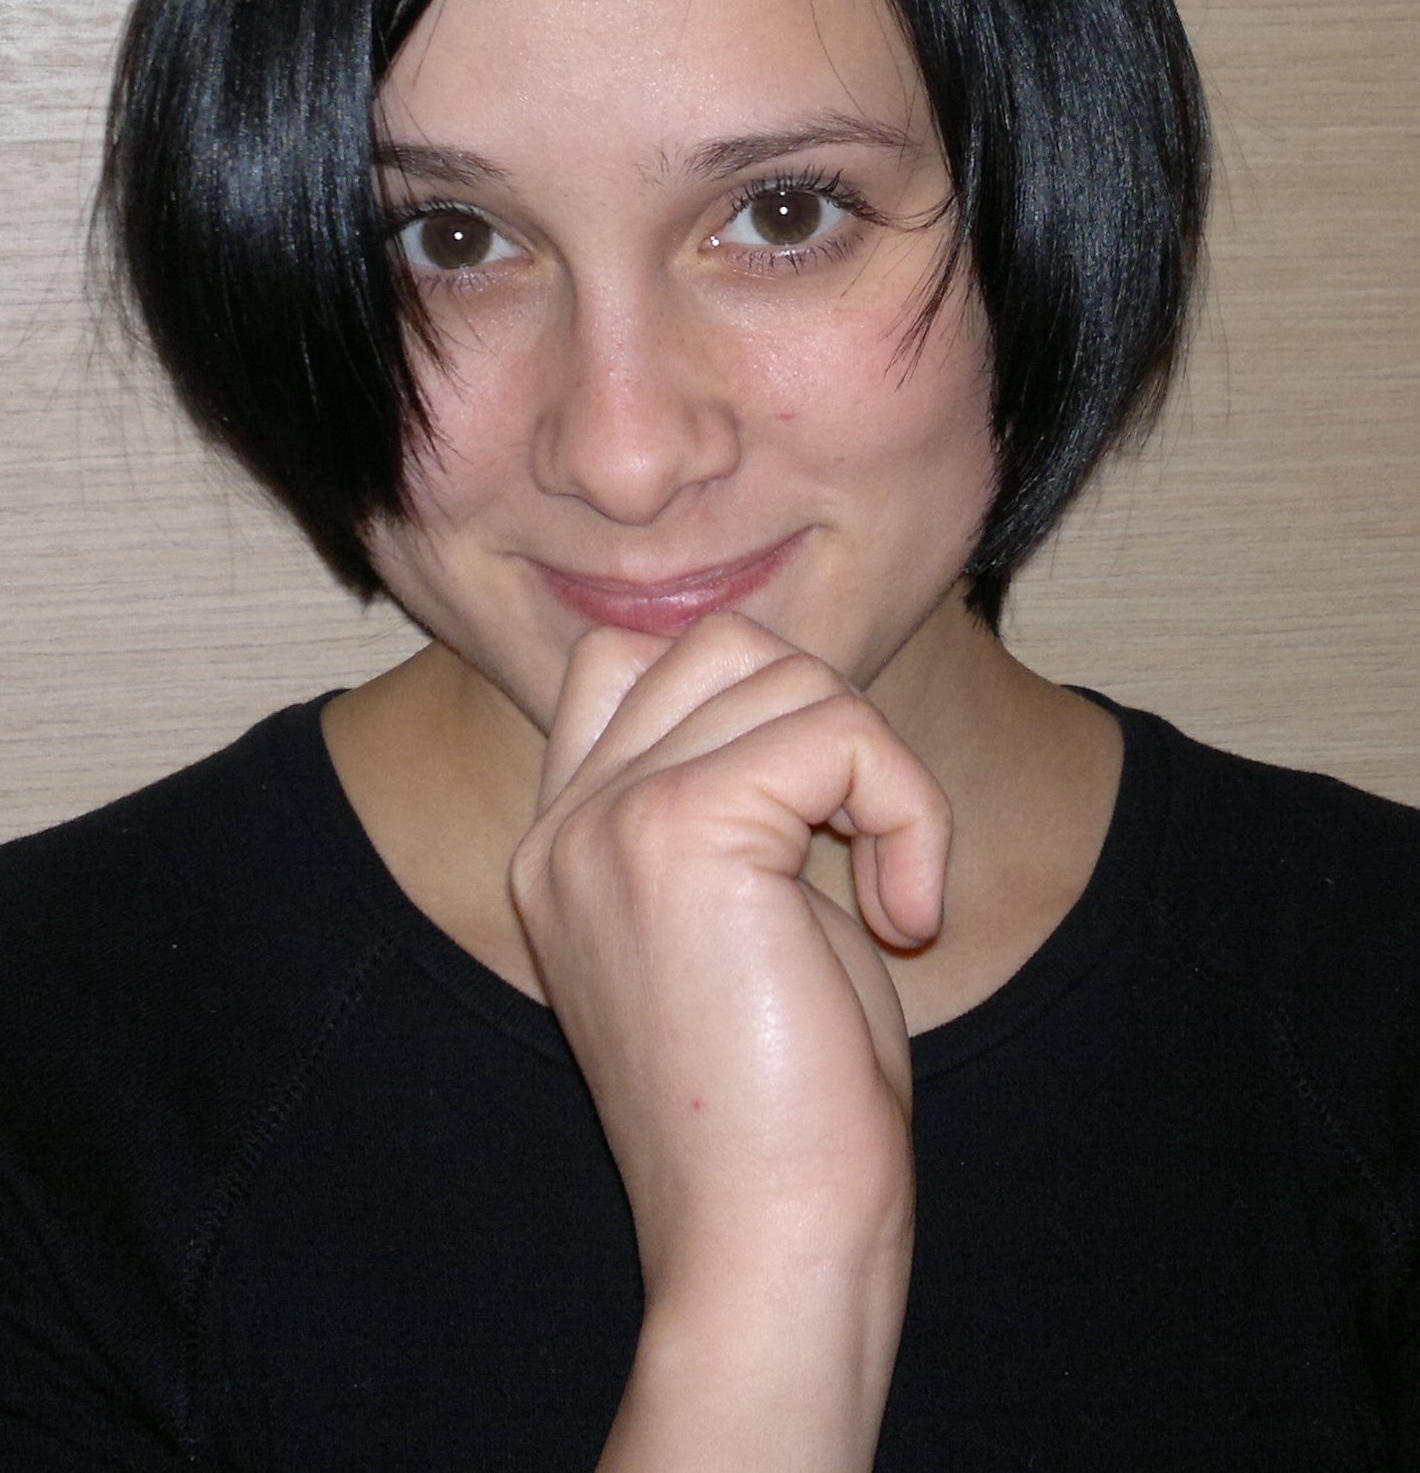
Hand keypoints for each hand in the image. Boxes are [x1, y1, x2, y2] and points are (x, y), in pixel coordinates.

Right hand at [510, 610, 950, 1300]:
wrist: (767, 1248)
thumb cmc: (785, 1113)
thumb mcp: (742, 925)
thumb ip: (741, 803)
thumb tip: (804, 702)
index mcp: (560, 846)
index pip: (629, 660)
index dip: (749, 702)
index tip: (818, 816)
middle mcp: (566, 823)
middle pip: (721, 645)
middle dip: (830, 725)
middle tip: (866, 849)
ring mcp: (610, 820)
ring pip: (789, 675)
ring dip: (881, 770)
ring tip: (894, 893)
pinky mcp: (684, 829)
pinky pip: (840, 733)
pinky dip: (908, 806)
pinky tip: (907, 909)